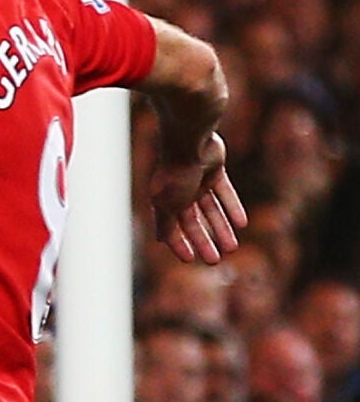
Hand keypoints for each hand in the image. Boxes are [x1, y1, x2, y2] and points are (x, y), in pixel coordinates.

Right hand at [149, 133, 244, 263]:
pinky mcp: (214, 169)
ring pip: (211, 210)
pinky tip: (242, 223)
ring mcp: (196, 180)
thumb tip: (160, 242)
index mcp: (163, 201)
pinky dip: (232, 207)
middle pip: (193, 222)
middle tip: (214, 260)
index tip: (190, 260)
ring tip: (232, 247)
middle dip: (204, 242)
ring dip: (221, 229)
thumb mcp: (168, 205)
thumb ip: (165, 224)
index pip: (171, 228)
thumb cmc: (175, 174)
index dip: (180, 244)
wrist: (189, 141)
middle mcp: (178, 192)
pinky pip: (225, 193)